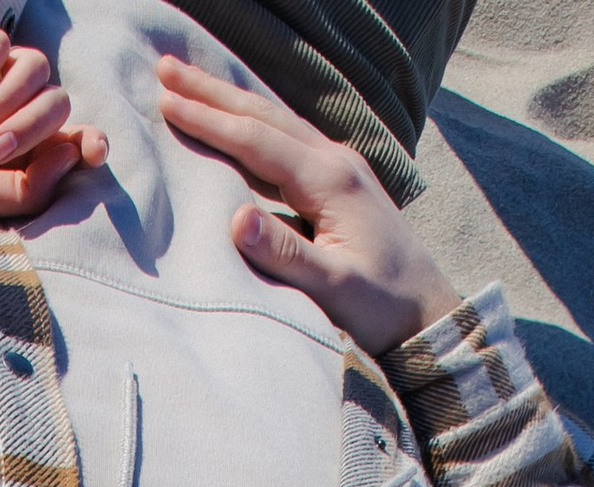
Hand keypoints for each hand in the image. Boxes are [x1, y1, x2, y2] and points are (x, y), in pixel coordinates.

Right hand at [0, 11, 105, 225]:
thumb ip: (30, 186)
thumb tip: (75, 152)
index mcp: (16, 151)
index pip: (70, 136)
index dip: (89, 140)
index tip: (93, 147)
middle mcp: (7, 109)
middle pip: (56, 101)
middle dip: (32, 126)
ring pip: (34, 70)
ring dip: (7, 102)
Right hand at [156, 59, 460, 349]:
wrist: (428, 310)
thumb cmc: (382, 305)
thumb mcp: (334, 287)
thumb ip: (285, 254)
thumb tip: (235, 218)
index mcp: (330, 179)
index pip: (258, 140)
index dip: (210, 121)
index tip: (167, 103)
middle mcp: (335, 160)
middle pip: (265, 115)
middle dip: (213, 92)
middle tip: (166, 68)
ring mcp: (339, 166)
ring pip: (276, 120)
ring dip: (231, 100)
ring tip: (191, 83)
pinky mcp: (339, 180)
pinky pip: (288, 138)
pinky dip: (254, 123)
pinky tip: (238, 119)